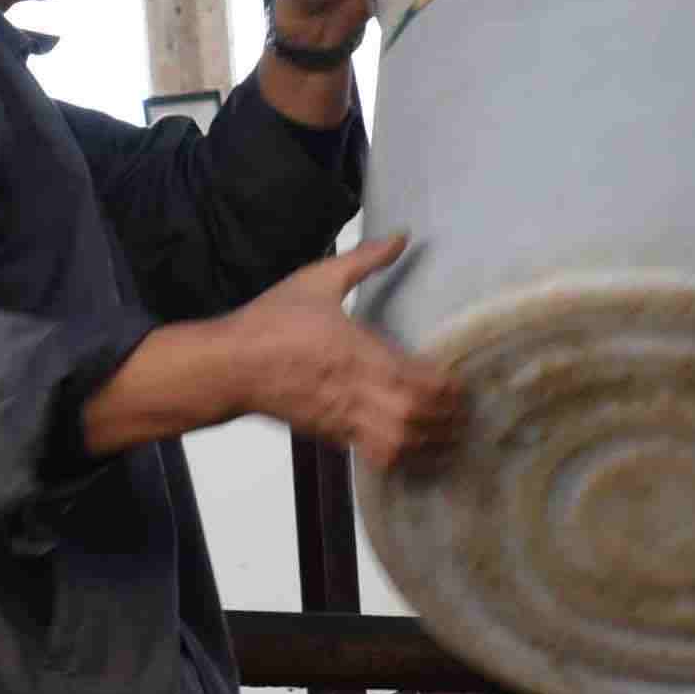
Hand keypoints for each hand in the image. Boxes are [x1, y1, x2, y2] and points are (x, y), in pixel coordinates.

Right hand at [220, 235, 462, 471]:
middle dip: (447, 418)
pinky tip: (415, 449)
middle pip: (418, 418)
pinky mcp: (332, 435)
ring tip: (449, 434)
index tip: (461, 379)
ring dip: (430, 442)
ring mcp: (344, 418)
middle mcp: (356, 390)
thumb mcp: (318, 279)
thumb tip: (401, 236)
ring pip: (400, 445)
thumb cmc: (271, 322)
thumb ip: (364, 259)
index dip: (448, 386)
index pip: (419, 379)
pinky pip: (375, 456)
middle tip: (465, 411)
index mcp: (358, 351)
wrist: (230, 366)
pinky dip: (401, 457)